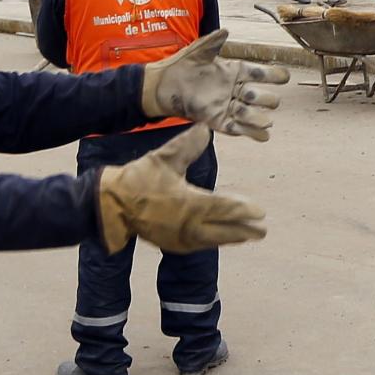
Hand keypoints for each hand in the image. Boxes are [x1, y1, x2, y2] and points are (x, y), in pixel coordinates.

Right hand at [96, 123, 268, 252]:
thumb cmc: (138, 179)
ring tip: (249, 236)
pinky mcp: (174, 244)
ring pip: (214, 240)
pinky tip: (223, 239)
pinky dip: (215, 242)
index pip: (224, 208)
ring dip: (233, 238)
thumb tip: (206, 128)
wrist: (112, 205)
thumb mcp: (163, 158)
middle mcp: (189, 225)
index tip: (260, 212)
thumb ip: (187, 145)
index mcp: (189, 203)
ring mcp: (181, 238)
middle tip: (262, 231)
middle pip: (224, 230)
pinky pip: (201, 245)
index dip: (243, 210)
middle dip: (245, 230)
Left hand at [137, 30, 291, 138]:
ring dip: (260, 118)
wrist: (164, 86)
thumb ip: (213, 42)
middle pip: (259, 96)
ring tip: (268, 121)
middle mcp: (234, 89)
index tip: (285, 76)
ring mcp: (227, 106)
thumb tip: (225, 31)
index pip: (259, 73)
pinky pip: (238, 128)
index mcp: (234, 71)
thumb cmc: (181, 65)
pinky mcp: (217, 120)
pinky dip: (251, 133)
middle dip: (266, 99)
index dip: (273, 75)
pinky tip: (264, 136)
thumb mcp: (198, 51)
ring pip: (251, 114)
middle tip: (268, 100)